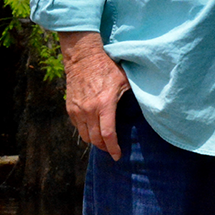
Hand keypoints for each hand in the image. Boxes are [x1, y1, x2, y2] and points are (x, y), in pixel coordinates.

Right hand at [59, 31, 129, 160]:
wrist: (83, 59)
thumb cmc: (107, 68)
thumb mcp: (125, 81)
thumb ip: (130, 97)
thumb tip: (144, 107)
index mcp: (104, 104)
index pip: (108, 134)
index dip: (113, 148)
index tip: (117, 156)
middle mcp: (89, 110)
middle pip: (95, 139)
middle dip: (104, 147)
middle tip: (112, 149)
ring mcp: (77, 110)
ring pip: (85, 136)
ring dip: (94, 141)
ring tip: (104, 141)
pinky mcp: (70, 109)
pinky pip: (78, 127)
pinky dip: (86, 132)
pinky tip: (94, 129)